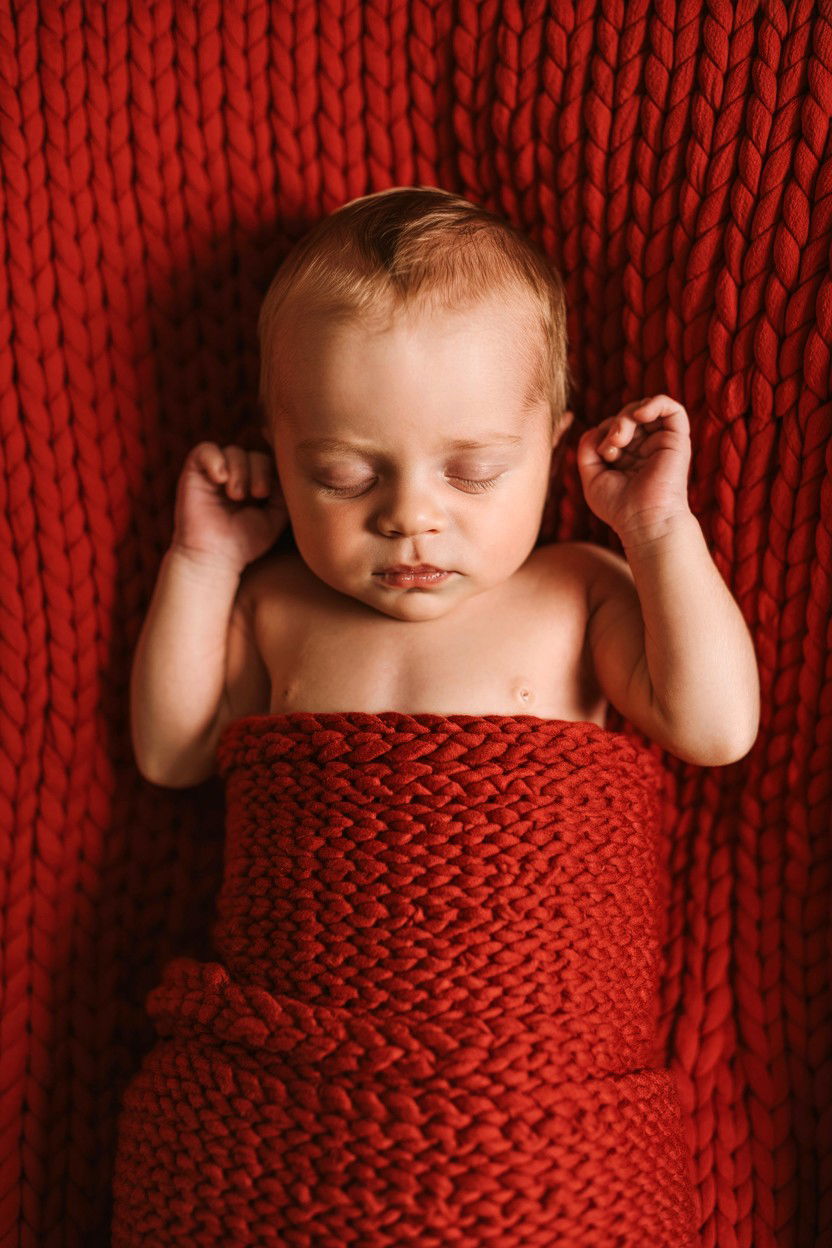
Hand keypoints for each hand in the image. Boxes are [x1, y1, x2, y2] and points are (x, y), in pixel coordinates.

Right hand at [171, 442, 289, 571]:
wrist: (214, 558)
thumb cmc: (245, 542)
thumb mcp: (276, 517)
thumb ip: (285, 492)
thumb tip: (289, 469)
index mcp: (255, 484)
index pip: (270, 462)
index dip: (273, 471)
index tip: (269, 495)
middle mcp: (235, 476)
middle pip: (254, 454)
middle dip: (259, 471)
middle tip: (257, 495)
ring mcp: (214, 474)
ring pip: (233, 450)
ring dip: (240, 470)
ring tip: (236, 496)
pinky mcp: (194, 473)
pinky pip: (205, 449)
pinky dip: (215, 459)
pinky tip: (220, 479)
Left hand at [576, 394, 692, 542]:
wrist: (644, 522)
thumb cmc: (619, 507)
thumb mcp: (592, 477)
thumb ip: (587, 450)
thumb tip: (594, 428)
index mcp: (629, 455)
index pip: (613, 426)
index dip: (603, 431)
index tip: (601, 453)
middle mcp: (646, 447)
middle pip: (628, 416)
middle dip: (613, 424)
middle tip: (610, 447)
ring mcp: (662, 443)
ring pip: (645, 409)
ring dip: (627, 417)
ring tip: (620, 438)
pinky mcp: (678, 440)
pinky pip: (672, 407)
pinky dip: (655, 403)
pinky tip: (640, 415)